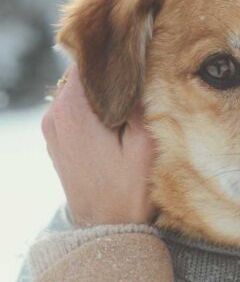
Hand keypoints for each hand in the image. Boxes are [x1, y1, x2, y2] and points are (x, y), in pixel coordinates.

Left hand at [41, 65, 156, 226]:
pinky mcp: (57, 139)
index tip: (136, 50)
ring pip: (79, 90)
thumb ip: (141, 102)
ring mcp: (52, 128)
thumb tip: (140, 67)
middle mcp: (54, 115)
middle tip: (140, 75)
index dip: (112, 51)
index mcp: (72, 110)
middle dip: (110, 72)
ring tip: (131, 101)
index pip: (87, 58)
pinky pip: (75, 109)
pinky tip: (117, 121)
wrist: (108, 231)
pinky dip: (95, 108)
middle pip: (82, 73)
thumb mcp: (146, 146)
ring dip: (103, 91)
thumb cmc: (129, 193)